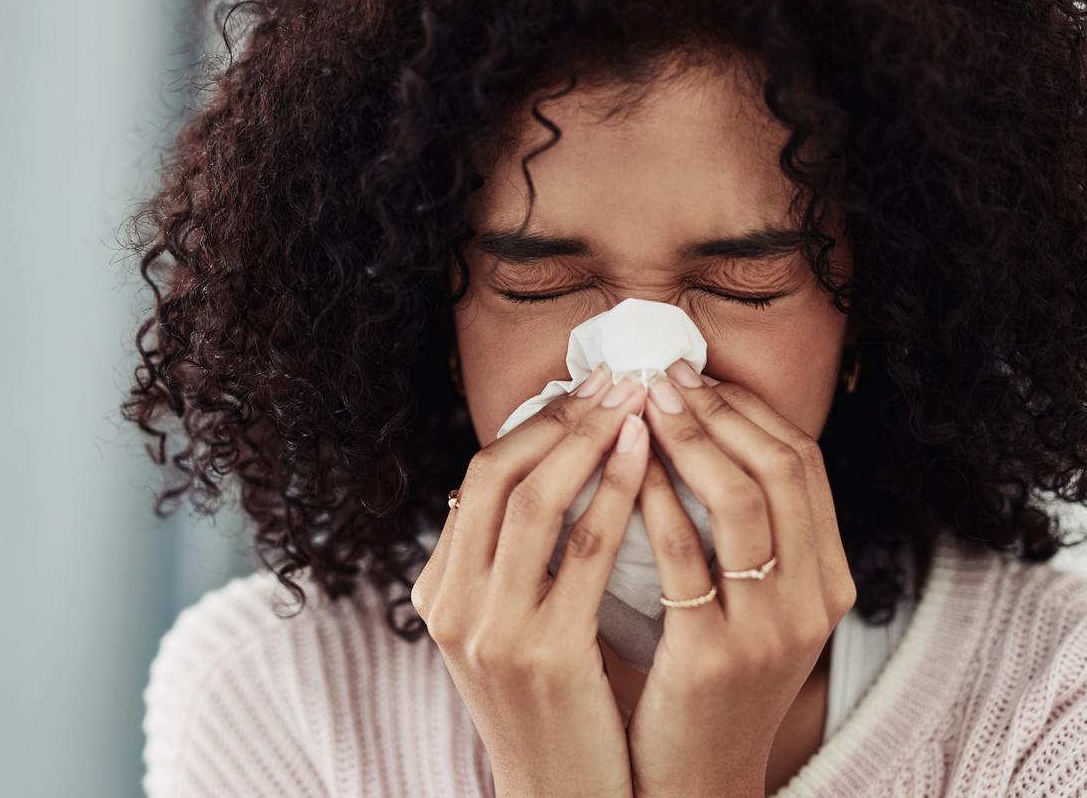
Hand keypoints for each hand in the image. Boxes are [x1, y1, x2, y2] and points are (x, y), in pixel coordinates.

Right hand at [410, 363, 648, 797]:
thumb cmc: (552, 708)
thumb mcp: (511, 628)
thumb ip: (513, 558)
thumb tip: (545, 470)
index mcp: (440, 591)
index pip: (478, 477)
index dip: (536, 423)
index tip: (588, 388)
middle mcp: (452, 605)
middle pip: (496, 474)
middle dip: (561, 417)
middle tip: (617, 377)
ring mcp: (490, 631)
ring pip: (535, 501)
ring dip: (590, 439)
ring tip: (636, 400)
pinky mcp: (543, 654)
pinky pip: (582, 552)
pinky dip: (615, 493)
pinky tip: (646, 458)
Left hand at [626, 360, 855, 797]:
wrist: (697, 780)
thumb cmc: (712, 678)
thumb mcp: (756, 604)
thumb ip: (747, 532)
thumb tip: (698, 428)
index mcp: (831, 580)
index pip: (805, 462)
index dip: (749, 408)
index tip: (697, 375)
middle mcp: (814, 602)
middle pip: (781, 469)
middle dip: (719, 411)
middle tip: (663, 376)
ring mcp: (769, 633)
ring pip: (741, 503)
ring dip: (688, 441)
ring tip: (640, 406)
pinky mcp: (713, 659)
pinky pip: (685, 560)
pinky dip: (655, 503)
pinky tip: (624, 473)